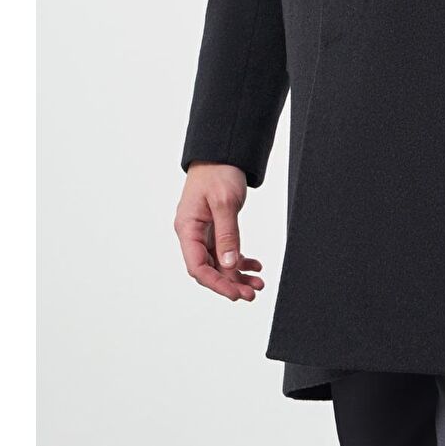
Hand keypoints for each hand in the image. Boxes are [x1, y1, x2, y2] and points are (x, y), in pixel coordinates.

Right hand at [174, 162, 264, 301]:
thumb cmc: (218, 171)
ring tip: (257, 283)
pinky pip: (226, 250)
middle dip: (230, 283)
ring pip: (219, 262)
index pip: (198, 267)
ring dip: (237, 274)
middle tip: (251, 293)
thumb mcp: (225, 202)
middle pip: (209, 268)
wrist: (222, 152)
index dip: (217, 283)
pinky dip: (240, 260)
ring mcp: (204, 231)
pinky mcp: (215, 227)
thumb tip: (229, 265)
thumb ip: (227, 234)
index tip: (235, 293)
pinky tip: (254, 266)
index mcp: (187, 228)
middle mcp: (193, 233)